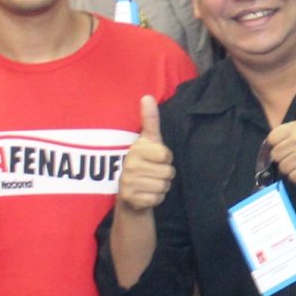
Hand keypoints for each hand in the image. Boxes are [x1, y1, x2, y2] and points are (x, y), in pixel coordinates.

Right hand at [115, 95, 173, 213]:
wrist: (129, 193)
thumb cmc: (144, 162)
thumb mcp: (149, 140)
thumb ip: (150, 120)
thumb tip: (147, 96)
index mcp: (136, 149)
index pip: (166, 155)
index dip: (166, 158)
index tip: (156, 159)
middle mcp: (129, 165)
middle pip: (168, 172)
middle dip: (165, 175)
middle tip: (152, 173)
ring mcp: (128, 183)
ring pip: (164, 186)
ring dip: (161, 187)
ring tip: (149, 183)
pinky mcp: (130, 199)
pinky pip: (157, 199)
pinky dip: (156, 198)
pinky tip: (147, 194)